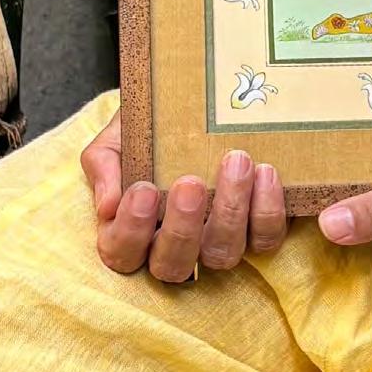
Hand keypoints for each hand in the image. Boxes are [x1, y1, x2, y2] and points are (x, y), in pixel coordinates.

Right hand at [80, 108, 287, 281]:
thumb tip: (109, 206)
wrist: (196, 105)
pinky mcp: (257, 233)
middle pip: (172, 266)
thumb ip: (104, 164)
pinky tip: (266, 173)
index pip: (121, 253)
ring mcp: (217, 244)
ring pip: (222, 255)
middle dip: (182, 228)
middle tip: (190, 183)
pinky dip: (267, 210)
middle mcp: (175, 248)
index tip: (144, 191)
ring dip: (230, 212)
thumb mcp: (118, 136)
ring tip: (236, 163)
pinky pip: (265, 240)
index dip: (131, 231)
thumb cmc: (150, 130)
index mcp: (133, 232)